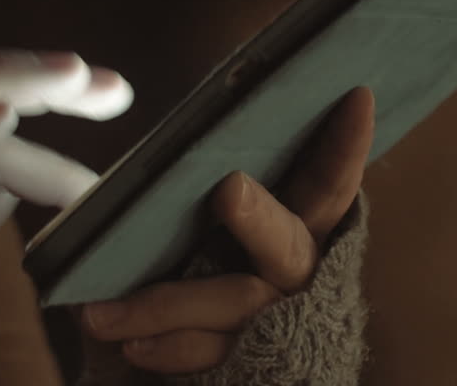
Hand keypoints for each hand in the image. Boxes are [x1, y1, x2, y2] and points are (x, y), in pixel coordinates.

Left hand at [82, 87, 374, 374]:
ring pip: (234, 305)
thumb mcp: (219, 222)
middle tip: (230, 189)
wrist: (207, 355)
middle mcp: (296, 271)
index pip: (329, 181)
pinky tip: (130, 345)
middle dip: (259, 216)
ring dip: (166, 305)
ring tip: (100, 313)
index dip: (346, 145)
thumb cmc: (206, 264)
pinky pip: (208, 355)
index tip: (357, 97)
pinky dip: (167, 349)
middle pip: (287, 243)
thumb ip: (208, 188)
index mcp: (301, 225)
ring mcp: (274, 321)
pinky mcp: (246, 362)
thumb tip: (168, 149)